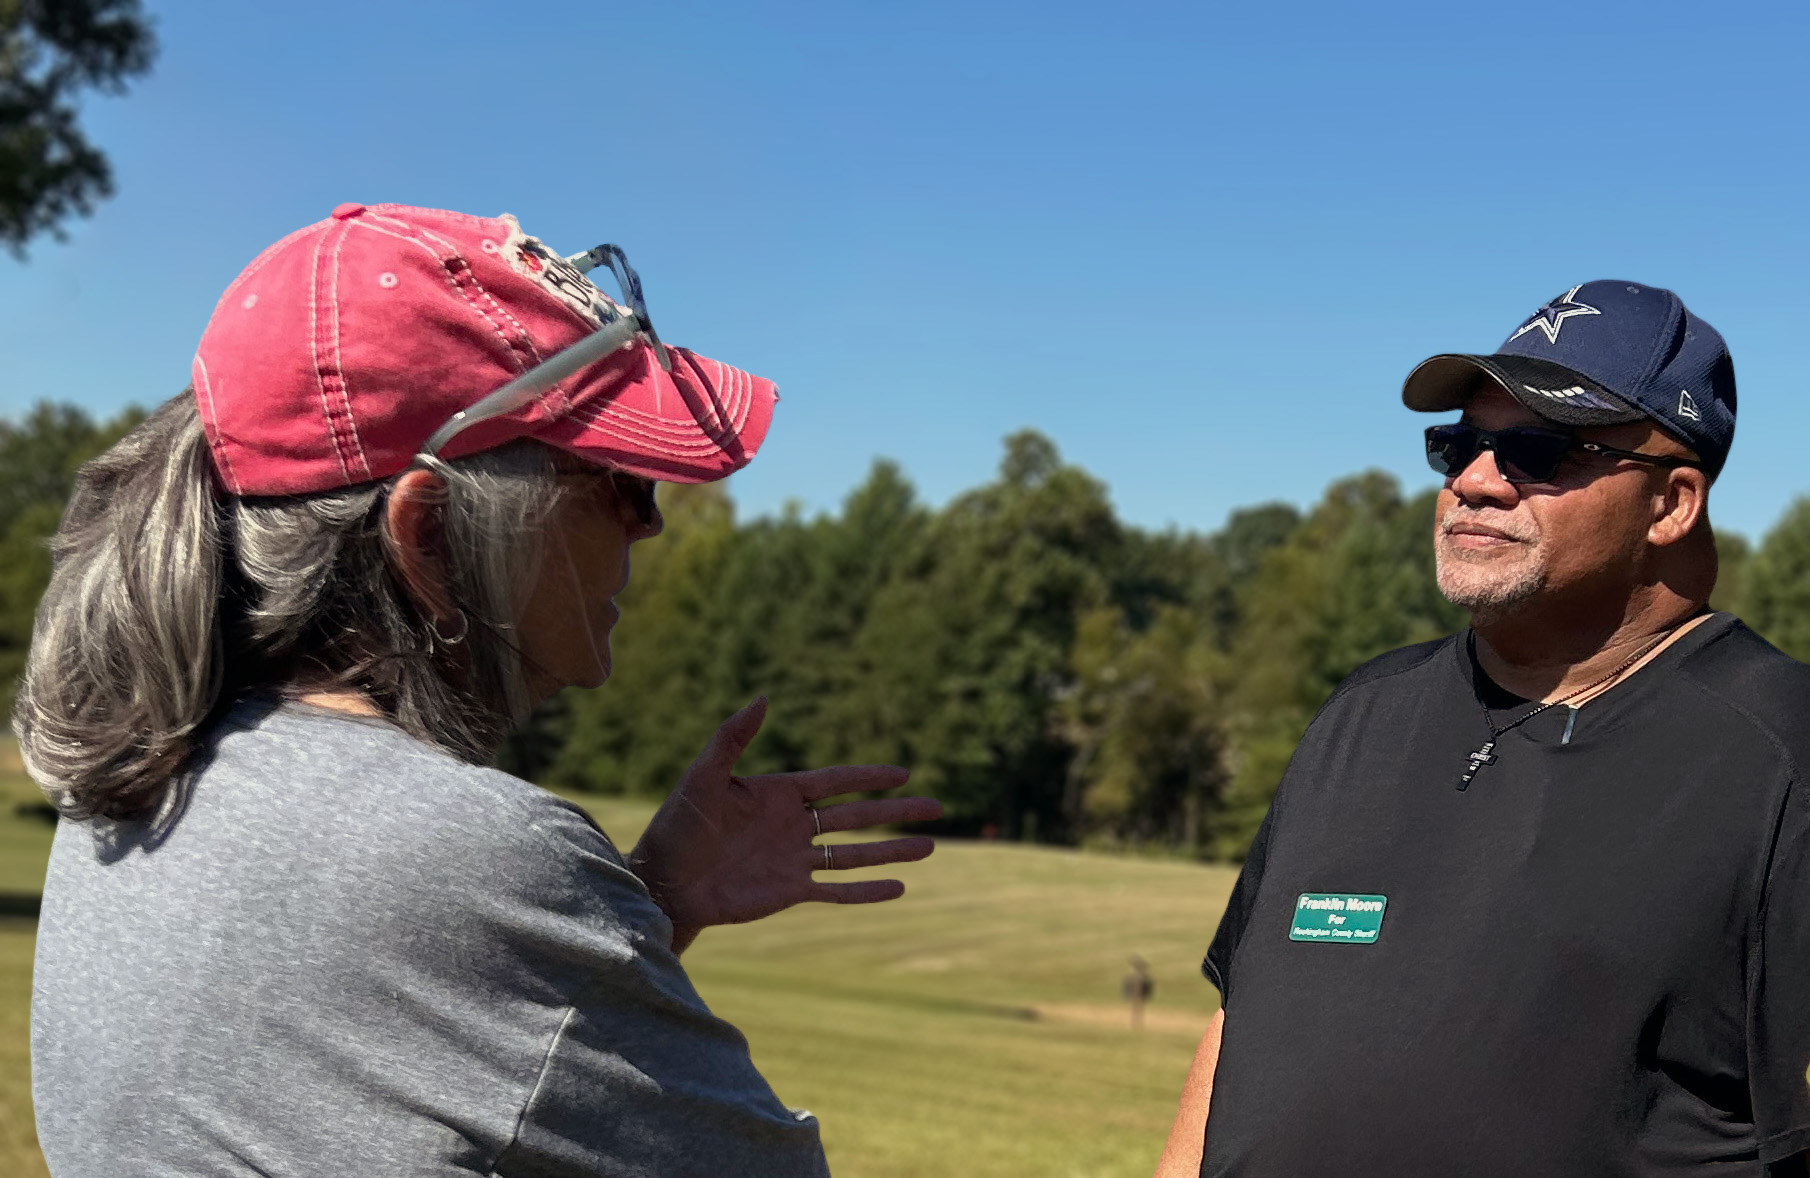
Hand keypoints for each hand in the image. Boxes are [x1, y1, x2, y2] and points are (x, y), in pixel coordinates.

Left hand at [627, 697, 942, 951]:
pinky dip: (867, 891)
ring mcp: (794, 860)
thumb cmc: (677, 825)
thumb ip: (733, 737)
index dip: (868, 777)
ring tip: (930, 846)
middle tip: (936, 806)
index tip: (903, 773)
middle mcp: (792, 826)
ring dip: (891, 850)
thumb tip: (763, 697)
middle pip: (856, 817)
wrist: (663, 881)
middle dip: (896, 812)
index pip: (834, 783)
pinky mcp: (789, 892)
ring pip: (855, 854)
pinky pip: (836, 891)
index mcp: (777, 795)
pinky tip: (899, 887)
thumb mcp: (704, 776)